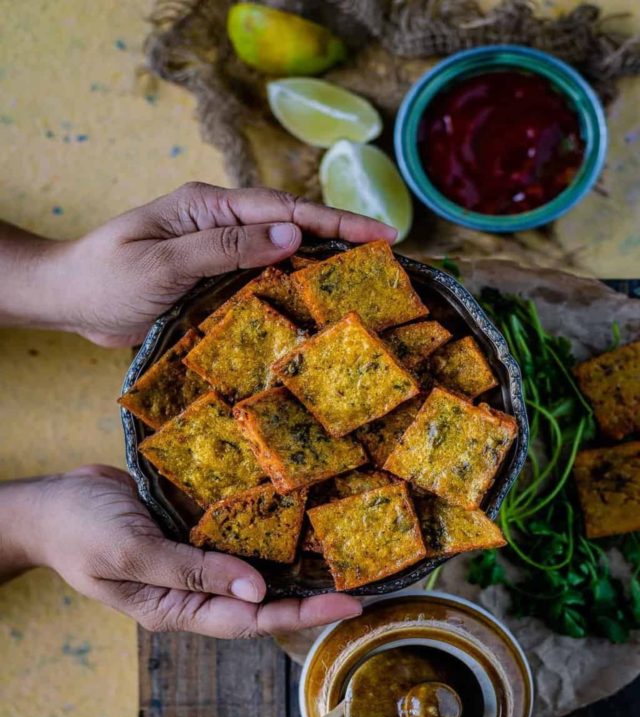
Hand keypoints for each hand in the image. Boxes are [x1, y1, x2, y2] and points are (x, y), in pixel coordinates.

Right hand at [3, 466, 361, 637]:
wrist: (50, 501)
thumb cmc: (79, 531)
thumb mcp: (130, 554)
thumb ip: (191, 573)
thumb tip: (257, 589)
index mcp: (177, 608)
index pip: (251, 619)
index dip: (302, 614)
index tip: (350, 605)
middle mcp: (193, 589)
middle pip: (262, 599)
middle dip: (310, 595)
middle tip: (364, 583)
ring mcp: (194, 558)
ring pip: (253, 567)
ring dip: (294, 562)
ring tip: (344, 553)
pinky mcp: (192, 529)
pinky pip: (235, 533)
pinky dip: (266, 528)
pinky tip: (297, 514)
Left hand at [4, 183, 395, 346]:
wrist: (71, 301)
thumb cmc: (108, 275)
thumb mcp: (164, 261)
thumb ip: (225, 247)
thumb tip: (291, 235)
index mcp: (209, 206)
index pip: (283, 209)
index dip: (335, 221)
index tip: (382, 235)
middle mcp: (221, 226)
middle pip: (292, 229)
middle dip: (341, 241)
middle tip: (389, 262)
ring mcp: (220, 256)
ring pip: (282, 259)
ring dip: (321, 270)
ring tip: (366, 287)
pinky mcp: (215, 286)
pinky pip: (262, 286)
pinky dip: (292, 294)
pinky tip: (316, 311)